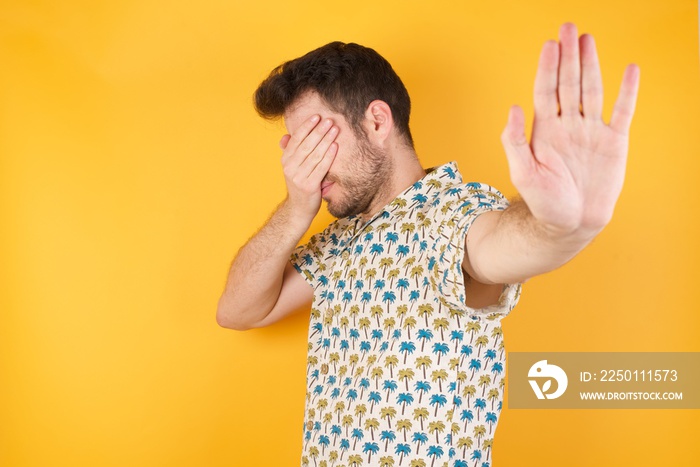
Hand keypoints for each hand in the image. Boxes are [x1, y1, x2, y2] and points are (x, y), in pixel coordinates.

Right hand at [279, 114, 338, 223]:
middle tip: (329, 120)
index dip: (306, 127)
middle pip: (306, 145)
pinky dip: (328, 156)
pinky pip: (321, 167)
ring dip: (325, 140)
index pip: (296, 139)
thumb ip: (291, 152)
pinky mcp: (308, 186)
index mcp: (285, 160)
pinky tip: (335, 146)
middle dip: (318, 131)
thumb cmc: (300, 184)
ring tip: (335, 129)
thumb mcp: (292, 168)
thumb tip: (285, 136)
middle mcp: (290, 167)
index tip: (316, 116)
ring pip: (314, 155)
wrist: (299, 209)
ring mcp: (298, 177)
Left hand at [501, 23, 639, 236]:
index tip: (550, 44)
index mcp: (545, 131)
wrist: (571, 223)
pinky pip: (622, 111)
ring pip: (592, 90)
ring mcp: (591, 131)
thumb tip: (513, 108)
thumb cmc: (544, 202)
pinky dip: (627, 91)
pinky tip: (630, 70)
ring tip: (588, 39)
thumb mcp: (523, 174)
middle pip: (568, 82)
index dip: (547, 67)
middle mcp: (567, 125)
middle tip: (568, 27)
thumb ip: (515, 142)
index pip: (546, 90)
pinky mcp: (613, 142)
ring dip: (591, 65)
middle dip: (568, 55)